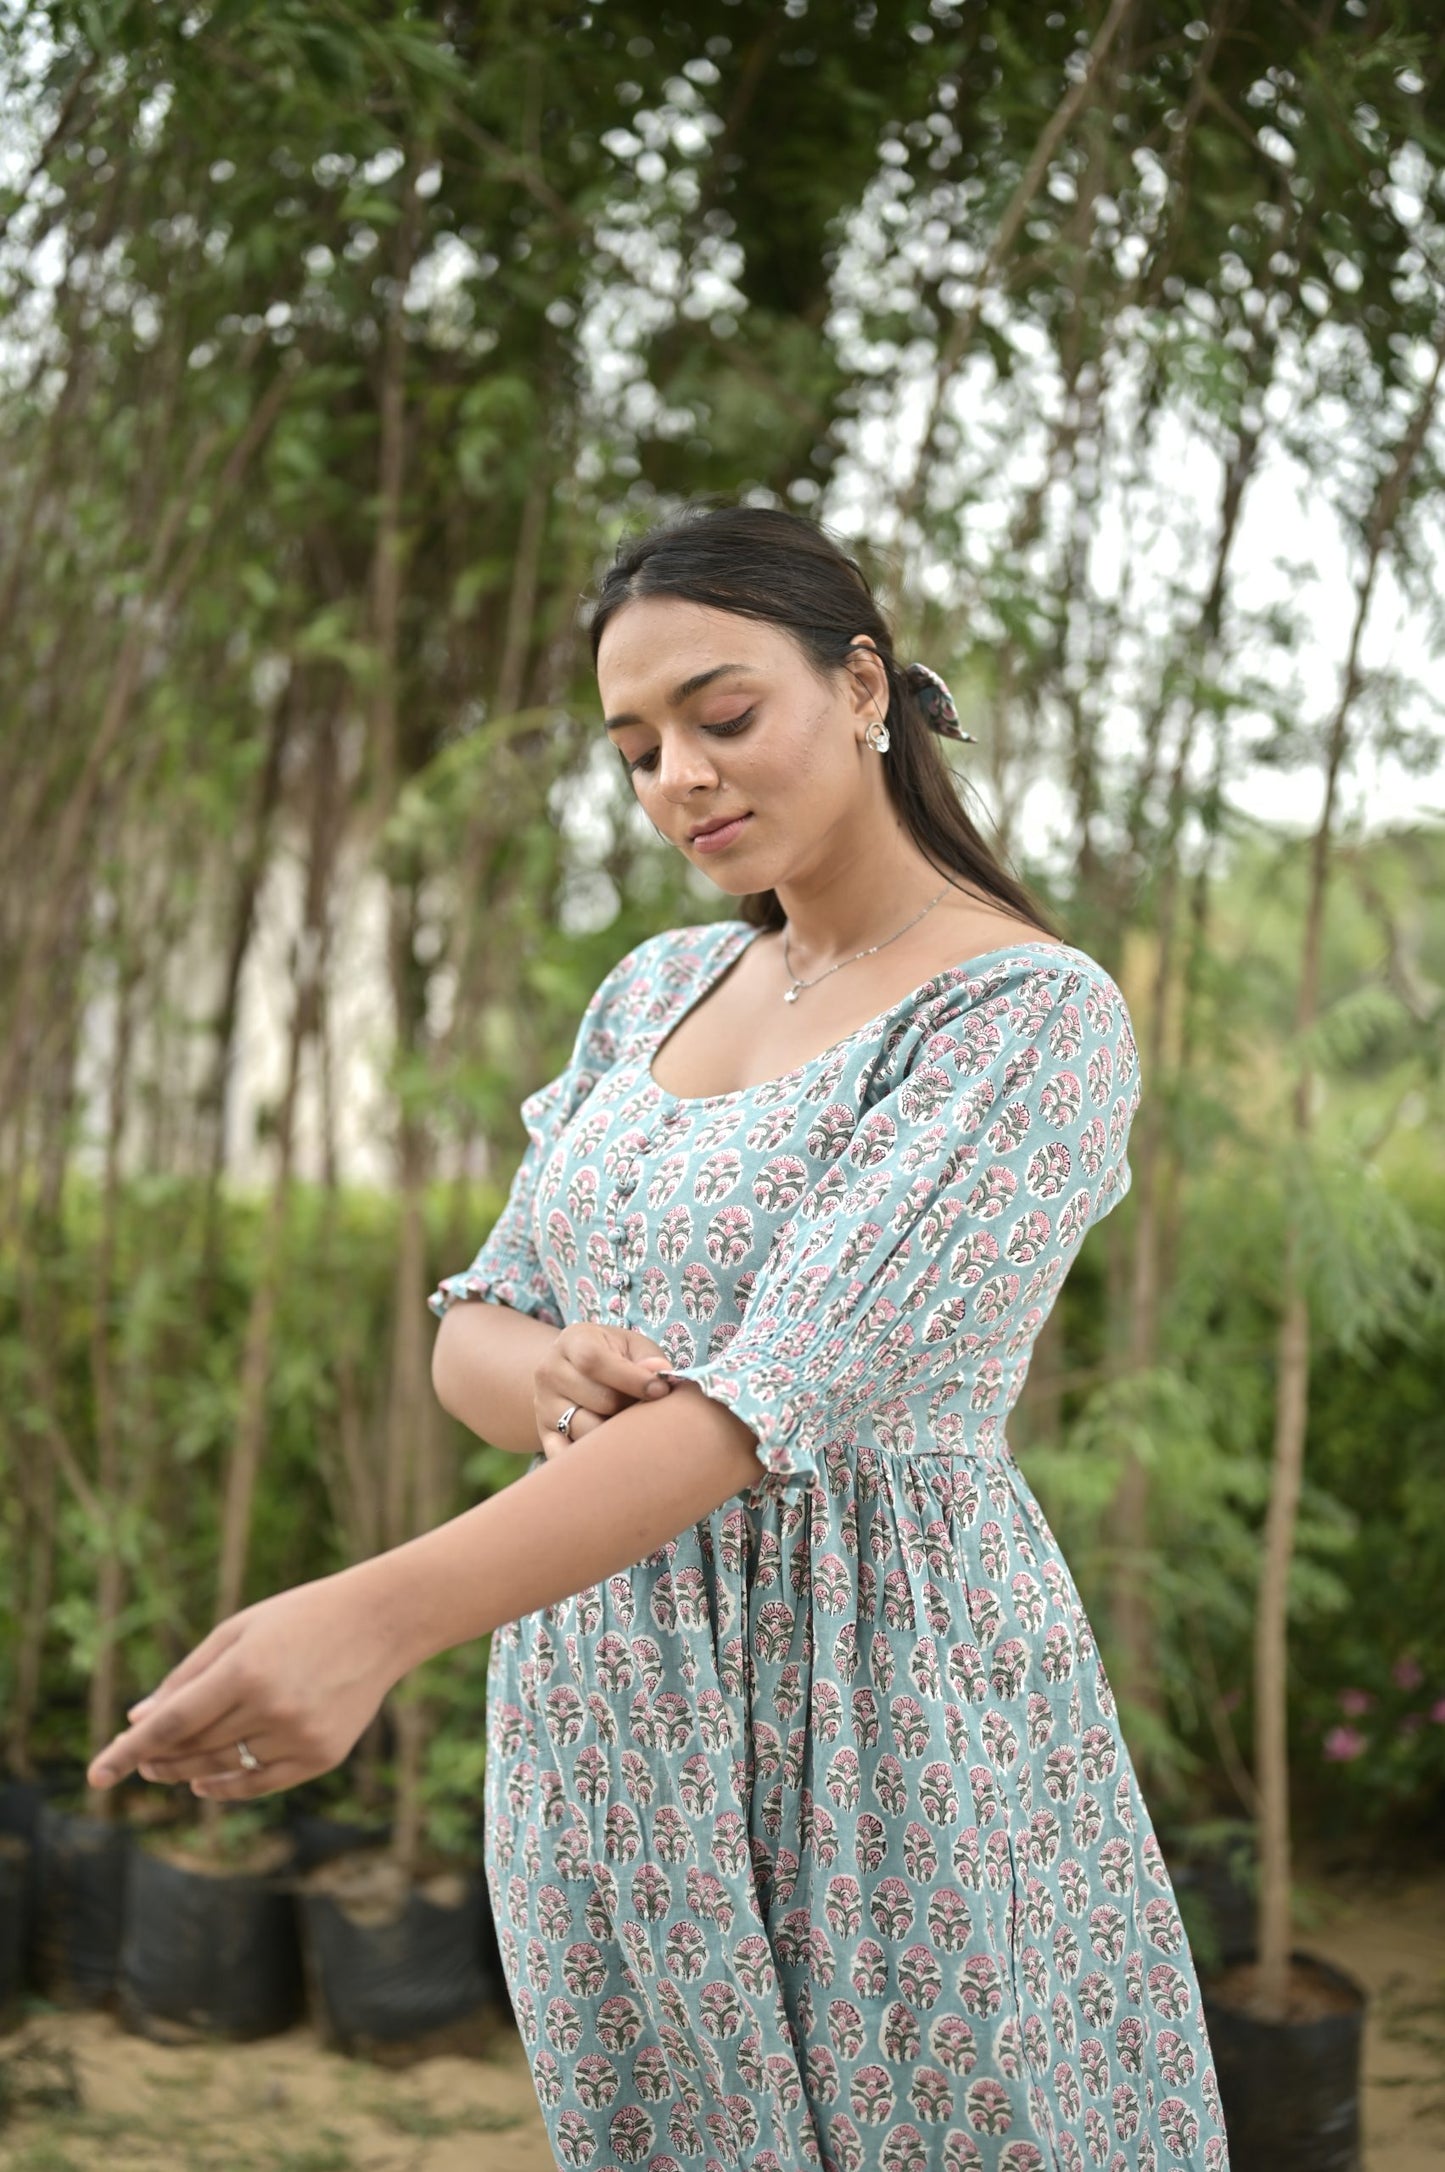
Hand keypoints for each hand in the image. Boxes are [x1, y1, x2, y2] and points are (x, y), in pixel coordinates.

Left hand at [85, 1568, 403, 1801]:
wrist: (381, 1623)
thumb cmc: (301, 1617)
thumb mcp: (239, 1631)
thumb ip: (187, 1676)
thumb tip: (137, 1720)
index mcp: (246, 1669)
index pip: (172, 1724)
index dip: (129, 1751)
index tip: (96, 1776)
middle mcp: (272, 1707)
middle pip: (194, 1749)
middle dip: (156, 1758)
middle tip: (136, 1760)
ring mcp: (300, 1736)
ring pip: (224, 1767)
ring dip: (187, 1771)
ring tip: (164, 1768)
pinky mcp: (322, 1755)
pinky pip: (260, 1784)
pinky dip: (226, 1787)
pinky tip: (202, 1783)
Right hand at [533, 1322, 678, 1458]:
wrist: (575, 1370)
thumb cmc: (615, 1357)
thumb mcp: (631, 1346)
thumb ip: (648, 1358)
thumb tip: (661, 1373)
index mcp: (572, 1341)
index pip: (593, 1361)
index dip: (631, 1378)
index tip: (660, 1391)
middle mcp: (550, 1371)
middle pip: (597, 1400)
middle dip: (630, 1408)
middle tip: (647, 1409)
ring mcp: (543, 1405)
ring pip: (587, 1430)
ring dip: (617, 1434)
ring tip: (631, 1425)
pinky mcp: (544, 1434)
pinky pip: (564, 1455)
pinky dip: (589, 1459)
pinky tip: (610, 1453)